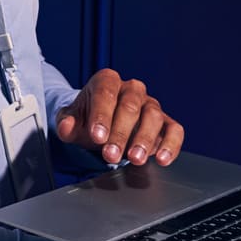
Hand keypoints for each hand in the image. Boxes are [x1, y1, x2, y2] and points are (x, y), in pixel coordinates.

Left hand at [55, 68, 183, 166]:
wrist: (102, 126)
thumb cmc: (89, 119)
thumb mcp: (72, 120)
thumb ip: (67, 123)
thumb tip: (66, 127)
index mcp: (107, 81)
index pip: (106, 94)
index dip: (102, 115)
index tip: (97, 136)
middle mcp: (132, 89)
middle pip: (130, 107)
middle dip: (120, 133)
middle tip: (110, 154)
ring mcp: (150, 104)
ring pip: (153, 117)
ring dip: (144, 140)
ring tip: (134, 159)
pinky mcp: (165, 122)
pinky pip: (174, 130)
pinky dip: (171, 145)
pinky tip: (162, 159)